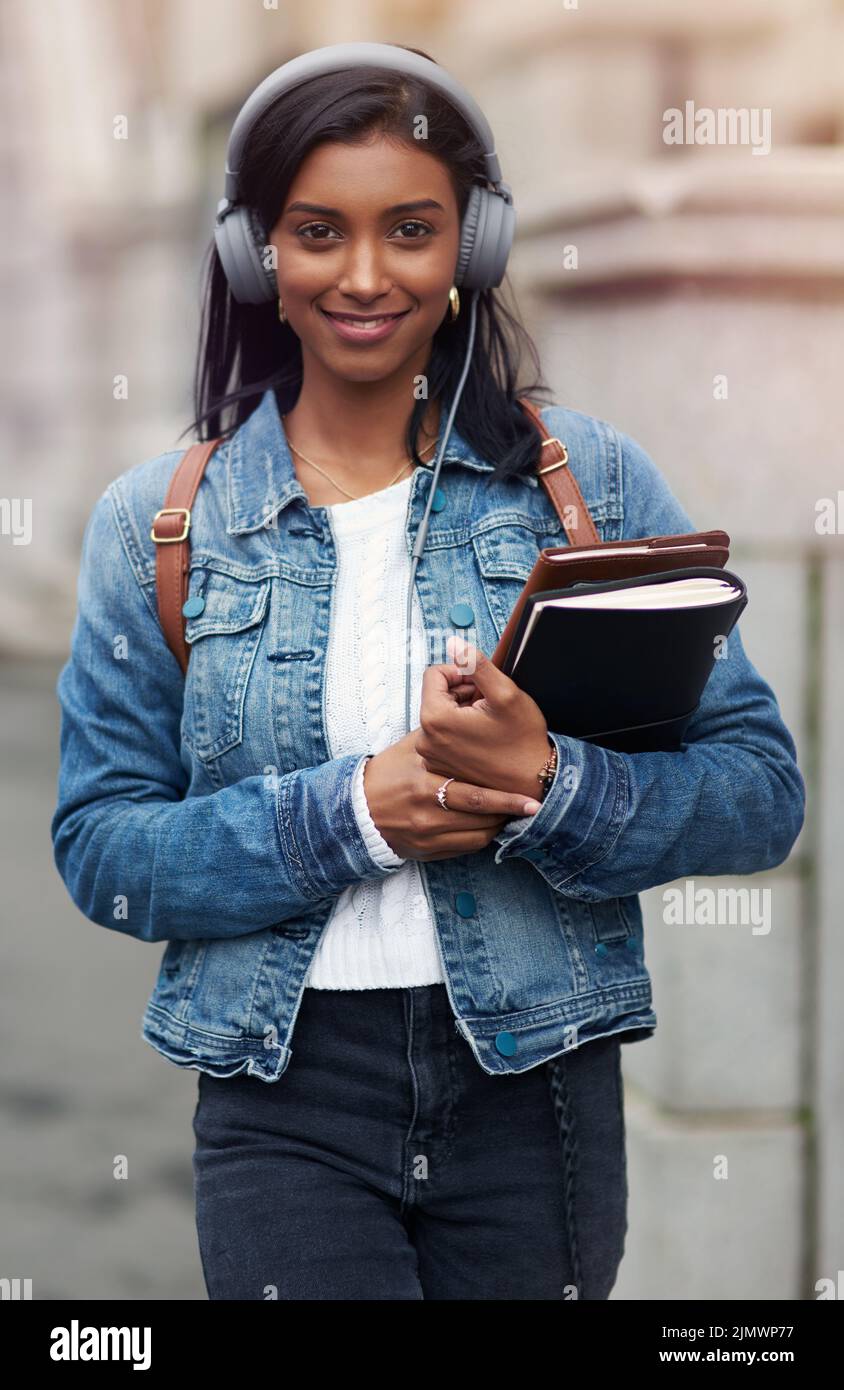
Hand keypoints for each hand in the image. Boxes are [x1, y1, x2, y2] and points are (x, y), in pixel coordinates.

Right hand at [363, 728, 542, 861]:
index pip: (476, 796)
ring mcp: (427, 836)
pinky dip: (481, 837)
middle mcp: (427, 814)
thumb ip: (444, 737)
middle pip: (481, 819)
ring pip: (477, 837)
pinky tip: (489, 824)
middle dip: (510, 813)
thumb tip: (474, 713)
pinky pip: (465, 848)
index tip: (530, 798)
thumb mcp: (412, 748)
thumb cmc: (389, 771)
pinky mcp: (427, 852)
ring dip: (498, 825)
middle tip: (531, 806)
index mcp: (425, 785)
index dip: (506, 799)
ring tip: (511, 811)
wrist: (358, 807)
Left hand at [414, 637, 551, 802]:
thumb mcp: (505, 693)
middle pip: (436, 695)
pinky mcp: (439, 767)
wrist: (534, 782)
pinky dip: (460, 731)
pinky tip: (482, 738)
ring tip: (487, 723)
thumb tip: (453, 643)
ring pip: (441, 715)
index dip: (460, 673)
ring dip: (462, 712)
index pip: (434, 674)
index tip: (481, 686)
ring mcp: (431, 757)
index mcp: (435, 719)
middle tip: (488, 706)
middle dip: (461, 694)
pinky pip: (443, 736)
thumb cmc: (522, 740)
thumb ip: (476, 664)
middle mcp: (425, 741)